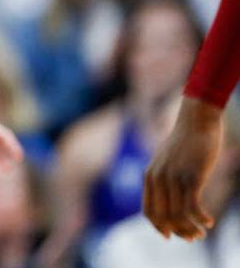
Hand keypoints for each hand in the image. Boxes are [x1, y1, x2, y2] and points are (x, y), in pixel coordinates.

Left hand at [143, 97, 221, 239]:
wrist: (196, 121)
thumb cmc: (185, 141)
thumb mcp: (167, 160)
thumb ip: (163, 176)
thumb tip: (166, 195)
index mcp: (150, 176)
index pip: (148, 211)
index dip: (159, 227)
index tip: (171, 236)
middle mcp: (158, 178)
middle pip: (163, 218)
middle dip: (179, 232)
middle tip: (194, 237)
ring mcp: (173, 178)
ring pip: (178, 216)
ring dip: (191, 229)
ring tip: (202, 232)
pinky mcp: (191, 177)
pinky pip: (192, 208)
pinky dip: (201, 219)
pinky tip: (209, 221)